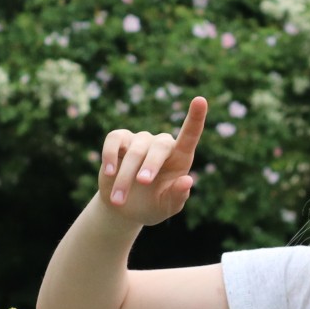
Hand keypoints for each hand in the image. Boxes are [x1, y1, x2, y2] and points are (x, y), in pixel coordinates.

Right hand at [96, 98, 206, 226]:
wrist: (124, 209)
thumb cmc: (152, 205)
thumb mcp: (167, 206)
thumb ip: (177, 196)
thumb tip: (187, 181)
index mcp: (180, 157)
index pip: (190, 135)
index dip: (196, 118)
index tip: (200, 100)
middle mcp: (161, 144)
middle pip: (159, 146)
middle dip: (150, 164)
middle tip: (142, 183)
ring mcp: (140, 140)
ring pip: (134, 149)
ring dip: (125, 176)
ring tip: (118, 200)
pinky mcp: (120, 140)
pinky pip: (114, 139)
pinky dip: (109, 155)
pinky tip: (109, 173)